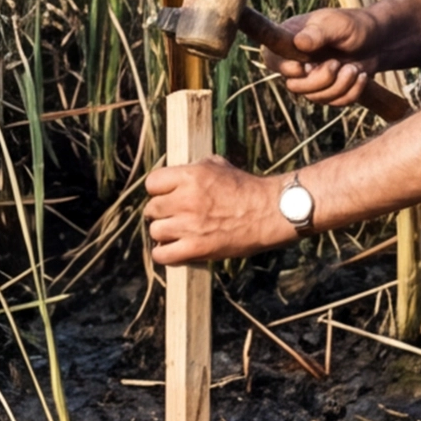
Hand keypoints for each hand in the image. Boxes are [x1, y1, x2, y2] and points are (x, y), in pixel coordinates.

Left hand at [142, 156, 293, 268]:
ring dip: (164, 233)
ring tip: (176, 233)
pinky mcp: (196, 249)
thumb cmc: (245, 187)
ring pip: (155, 231)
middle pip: (151, 208)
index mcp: (189, 176)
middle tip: (174, 215)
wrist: (269, 212)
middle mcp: (185, 200)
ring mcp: (189, 226)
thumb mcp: (217, 165)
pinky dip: (164, 253)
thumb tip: (173, 174)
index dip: (159, 190)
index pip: (152, 183)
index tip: (167, 195)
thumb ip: (192, 168)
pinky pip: (162, 254)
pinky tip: (172, 249)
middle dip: (162, 212)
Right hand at [265, 5, 383, 108]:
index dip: (286, 68)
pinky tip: (362, 76)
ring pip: (315, 97)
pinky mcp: (328, 91)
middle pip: (294, 86)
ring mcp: (312, 78)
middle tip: (338, 64)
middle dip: (320, 80)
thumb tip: (298, 43)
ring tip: (355, 69)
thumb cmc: (355, 25)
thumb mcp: (337, 24)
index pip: (272, 59)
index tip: (306, 67)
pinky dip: (350, 92)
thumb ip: (318, 33)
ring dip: (339, 86)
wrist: (379, 40)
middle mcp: (297, 61)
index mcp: (291, 39)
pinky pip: (334, 102)